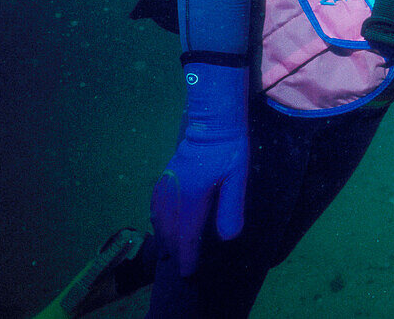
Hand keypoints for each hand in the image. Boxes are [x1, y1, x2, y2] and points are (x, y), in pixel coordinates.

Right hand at [151, 63, 247, 275]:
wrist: (212, 121)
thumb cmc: (229, 149)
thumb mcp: (237, 178)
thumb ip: (231, 207)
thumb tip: (227, 237)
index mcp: (191, 198)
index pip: (187, 235)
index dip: (187, 255)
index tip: (188, 272)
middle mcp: (174, 194)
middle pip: (170, 230)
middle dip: (175, 250)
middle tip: (180, 266)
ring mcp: (167, 184)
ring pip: (160, 218)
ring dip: (165, 237)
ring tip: (171, 251)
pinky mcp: (166, 175)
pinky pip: (156, 204)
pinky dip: (158, 219)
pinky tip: (161, 222)